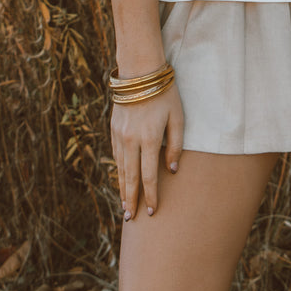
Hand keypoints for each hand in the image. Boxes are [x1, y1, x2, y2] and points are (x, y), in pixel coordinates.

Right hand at [111, 83, 183, 218]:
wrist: (139, 72)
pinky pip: (116, 155)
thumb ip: (176, 144)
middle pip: (130, 177)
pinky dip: (118, 170)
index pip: (150, 176)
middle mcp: (131, 140)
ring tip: (125, 205)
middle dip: (131, 200)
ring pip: (120, 168)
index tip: (152, 211)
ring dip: (122, 188)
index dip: (151, 195)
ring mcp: (119, 135)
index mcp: (149, 139)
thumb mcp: (177, 117)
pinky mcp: (113, 129)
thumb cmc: (164, 94)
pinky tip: (121, 179)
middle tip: (131, 218)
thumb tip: (173, 169)